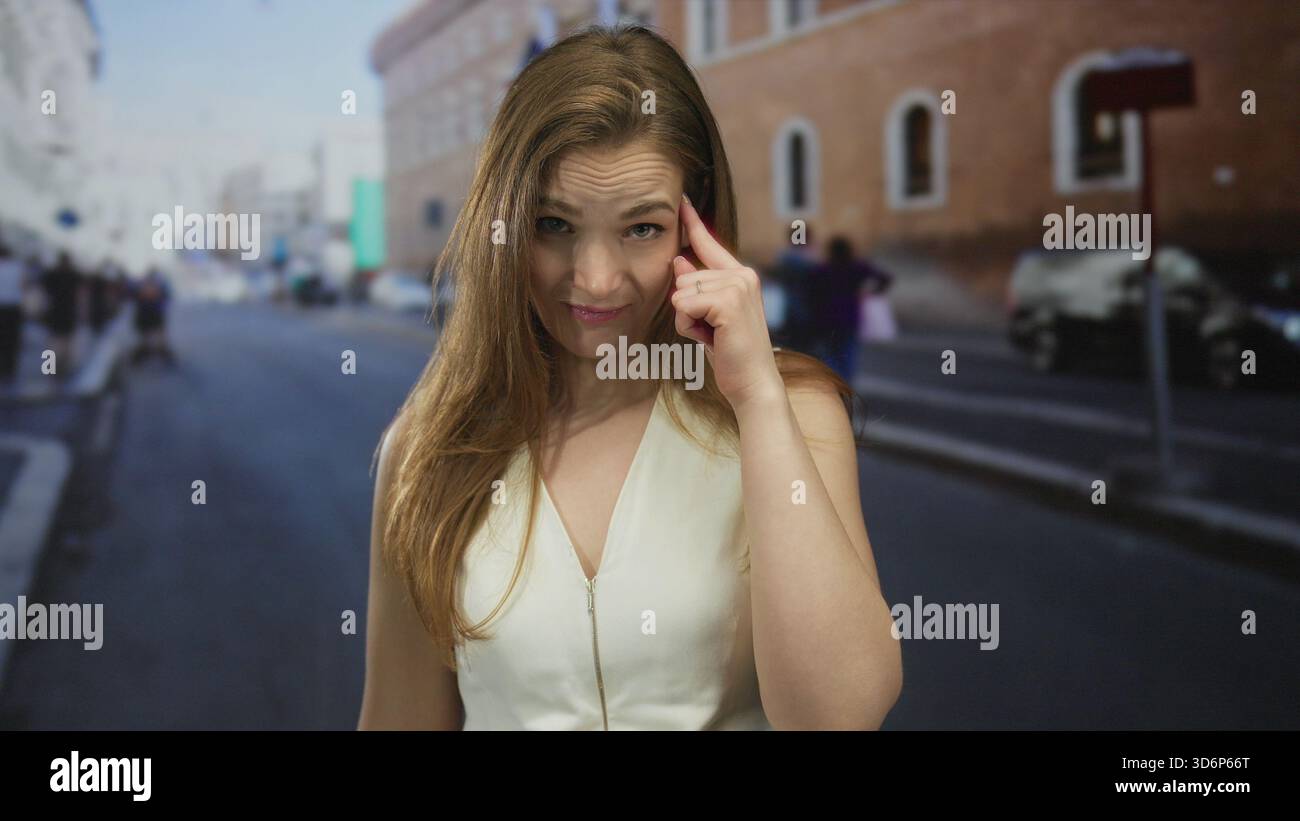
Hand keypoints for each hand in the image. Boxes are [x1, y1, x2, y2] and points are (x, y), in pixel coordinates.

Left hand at [669, 194, 783, 410]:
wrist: (753, 383)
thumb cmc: (731, 354)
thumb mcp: (709, 318)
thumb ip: (697, 288)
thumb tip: (679, 260)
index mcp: (741, 276)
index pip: (709, 244)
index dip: (691, 223)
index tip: (681, 200)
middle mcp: (742, 275)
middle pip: (684, 278)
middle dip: (687, 311)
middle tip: (713, 332)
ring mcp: (737, 286)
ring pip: (681, 293)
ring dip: (687, 321)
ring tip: (713, 336)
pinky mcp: (728, 302)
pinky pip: (683, 306)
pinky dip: (688, 327)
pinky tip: (711, 339)